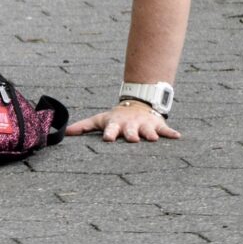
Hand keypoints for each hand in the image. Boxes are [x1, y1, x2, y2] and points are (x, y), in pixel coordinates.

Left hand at [65, 101, 179, 142]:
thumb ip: (83, 127)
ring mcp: (144, 124)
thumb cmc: (116, 118)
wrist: (137, 104)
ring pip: (148, 130)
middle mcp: (130, 125)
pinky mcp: (157, 125)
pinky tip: (178, 137)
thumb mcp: (100, 119)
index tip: (108, 139)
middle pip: (130, 131)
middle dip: (131, 134)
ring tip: (154, 139)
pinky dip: (171, 133)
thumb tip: (65, 133)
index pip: (111, 129)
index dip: (109, 133)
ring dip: (150, 134)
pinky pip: (166, 129)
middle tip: (133, 139)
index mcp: (116, 124)